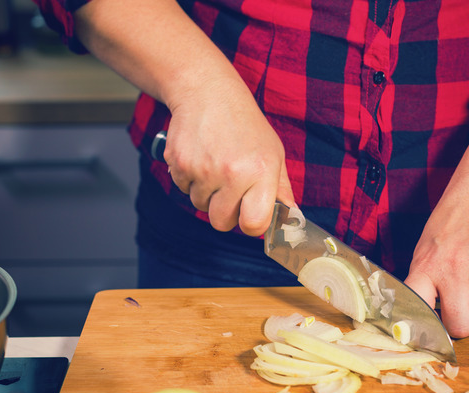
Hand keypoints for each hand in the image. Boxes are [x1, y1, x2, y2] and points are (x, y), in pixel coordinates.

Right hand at [163, 80, 294, 235]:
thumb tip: (290, 215)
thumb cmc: (244, 123)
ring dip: (206, 192)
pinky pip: (182, 188)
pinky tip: (199, 156)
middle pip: (221, 222)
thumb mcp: (272, 151)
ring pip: (199, 205)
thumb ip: (280, 187)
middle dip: (224, 212)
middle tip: (229, 189)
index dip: (251, 224)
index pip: (254, 224)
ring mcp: (203, 169)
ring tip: (214, 164)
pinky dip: (189, 178)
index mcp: (261, 171)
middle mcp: (232, 172)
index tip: (250, 215)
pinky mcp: (179, 164)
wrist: (207, 92)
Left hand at [404, 187, 468, 338]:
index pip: (417, 309)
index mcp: (426, 265)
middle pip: (462, 326)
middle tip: (467, 305)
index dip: (424, 328)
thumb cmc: (453, 225)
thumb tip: (421, 323)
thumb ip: (425, 284)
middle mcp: (454, 266)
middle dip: (467, 322)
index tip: (429, 333)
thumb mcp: (426, 250)